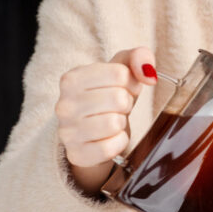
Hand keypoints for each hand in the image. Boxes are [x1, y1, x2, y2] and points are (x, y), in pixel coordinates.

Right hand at [55, 47, 157, 194]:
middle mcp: (63, 104)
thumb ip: (138, 57)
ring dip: (121, 123)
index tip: (120, 89)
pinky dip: (119, 142)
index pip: (120, 74)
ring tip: (112, 121)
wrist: (92, 134)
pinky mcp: (77, 154)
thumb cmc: (109, 98)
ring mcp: (67, 131)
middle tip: (116, 108)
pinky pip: (112, 146)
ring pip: (115, 123)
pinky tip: (110, 138)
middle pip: (119, 98)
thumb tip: (149, 70)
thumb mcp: (122, 72)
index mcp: (72, 78)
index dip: (129, 83)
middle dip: (126, 104)